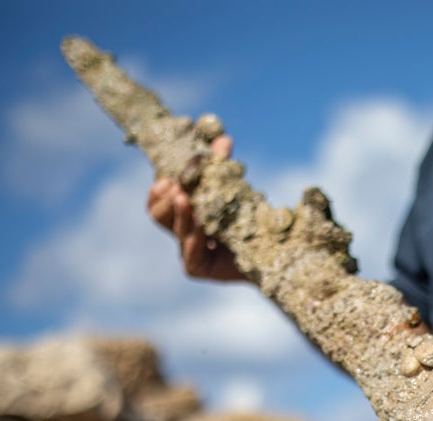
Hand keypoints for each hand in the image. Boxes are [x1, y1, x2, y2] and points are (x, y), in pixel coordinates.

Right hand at [146, 135, 246, 280]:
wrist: (274, 254)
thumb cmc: (252, 219)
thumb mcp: (234, 188)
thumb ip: (225, 167)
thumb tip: (223, 139)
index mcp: (185, 213)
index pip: (158, 200)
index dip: (158, 190)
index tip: (166, 177)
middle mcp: (182, 233)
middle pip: (159, 214)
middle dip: (167, 198)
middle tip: (177, 186)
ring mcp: (188, 253)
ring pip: (176, 230)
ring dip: (181, 213)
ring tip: (184, 197)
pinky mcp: (198, 269)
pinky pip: (190, 252)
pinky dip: (195, 234)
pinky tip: (200, 223)